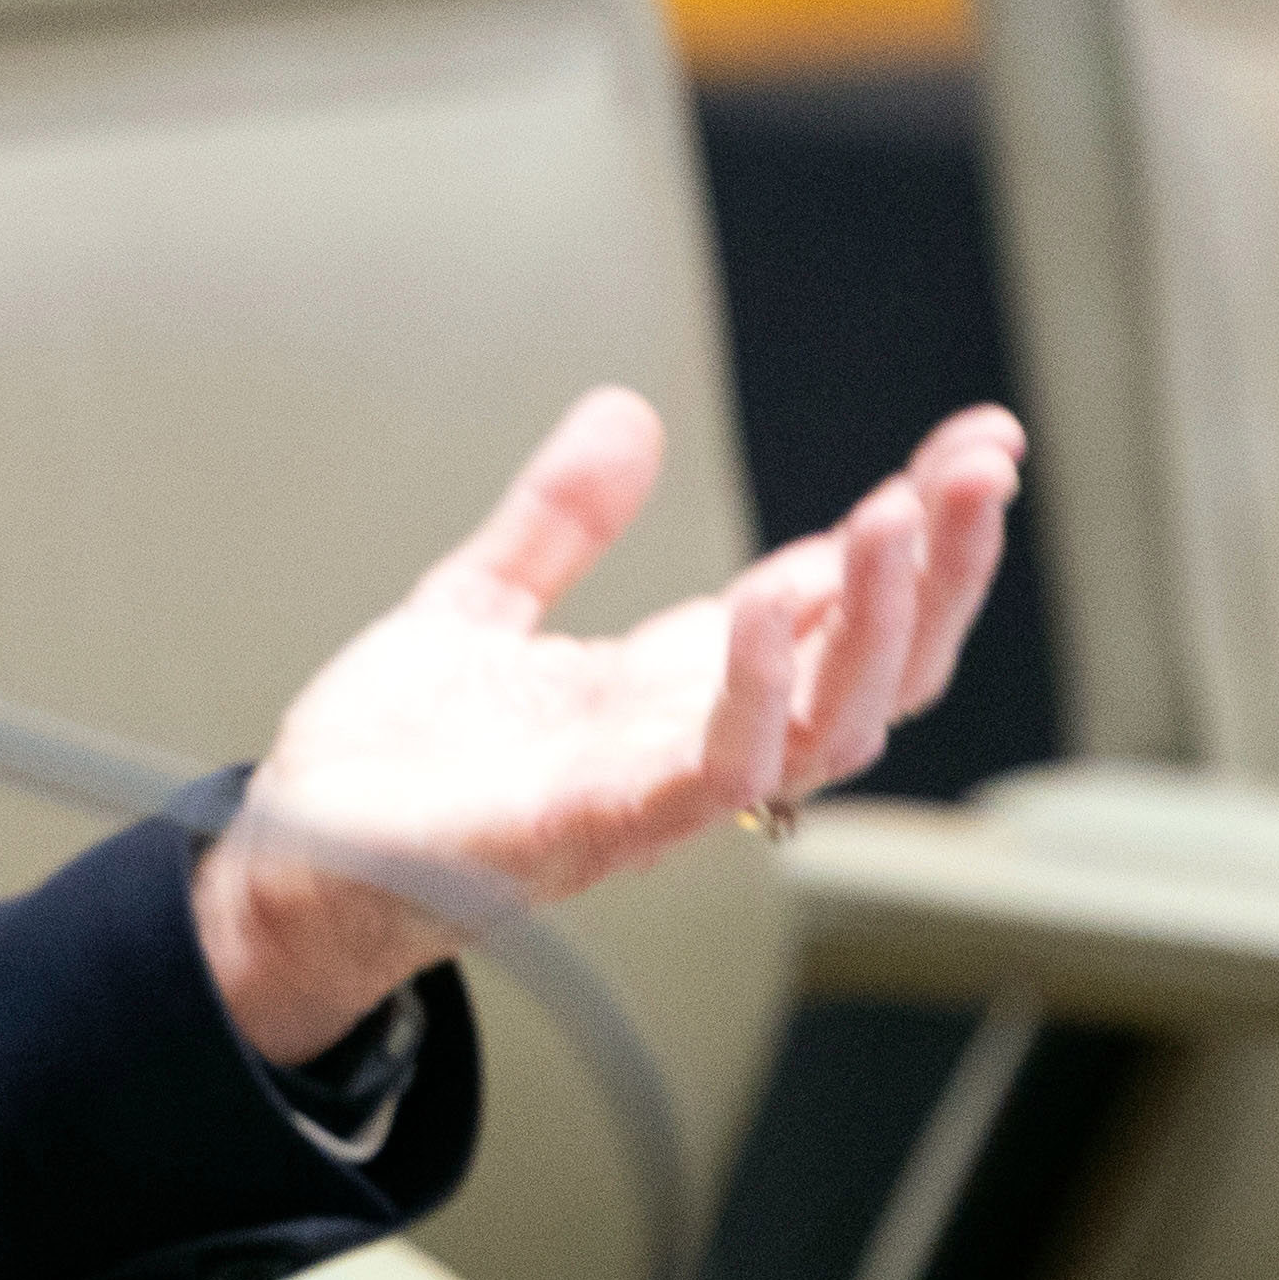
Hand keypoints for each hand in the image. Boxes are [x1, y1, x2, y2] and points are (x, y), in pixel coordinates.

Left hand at [189, 389, 1022, 1062]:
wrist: (288, 866)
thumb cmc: (385, 769)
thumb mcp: (477, 606)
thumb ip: (557, 520)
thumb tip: (625, 412)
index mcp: (676, 684)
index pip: (832, 599)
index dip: (915, 526)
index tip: (977, 445)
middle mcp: (693, 741)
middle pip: (875, 666)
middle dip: (947, 569)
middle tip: (990, 468)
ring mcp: (658, 791)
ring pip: (831, 724)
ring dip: (884, 622)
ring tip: (905, 513)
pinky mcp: (599, 827)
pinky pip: (717, 772)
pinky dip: (755, 690)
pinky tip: (768, 599)